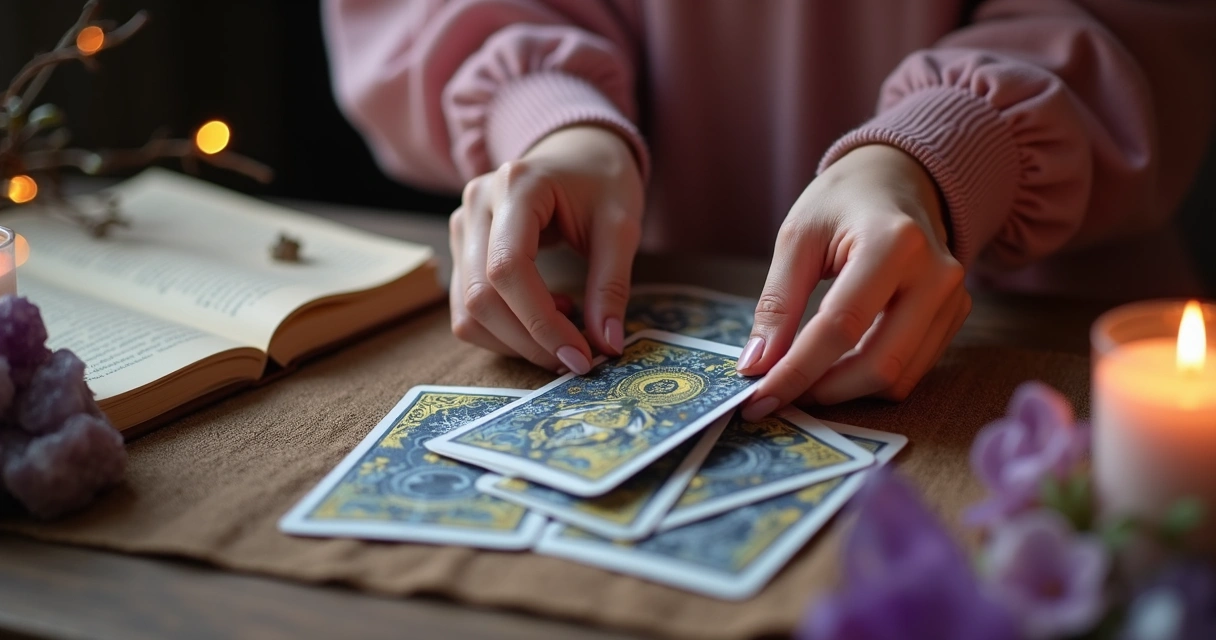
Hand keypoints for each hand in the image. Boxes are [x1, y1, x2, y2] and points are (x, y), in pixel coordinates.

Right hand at [448, 125, 644, 373]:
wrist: (577, 151)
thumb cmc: (602, 181)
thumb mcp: (621, 226)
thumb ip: (612, 284)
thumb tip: (607, 344)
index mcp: (515, 187)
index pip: (507, 269)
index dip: (540, 323)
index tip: (581, 355)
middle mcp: (475, 204)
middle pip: (480, 296)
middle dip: (529, 341)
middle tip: (576, 359)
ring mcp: (461, 227)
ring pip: (467, 311)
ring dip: (515, 341)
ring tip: (565, 327)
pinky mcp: (462, 250)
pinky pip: (467, 308)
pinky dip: (505, 329)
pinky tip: (545, 312)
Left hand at [736, 144, 969, 419]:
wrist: (898, 178)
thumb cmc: (842, 202)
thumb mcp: (797, 238)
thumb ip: (777, 303)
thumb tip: (757, 366)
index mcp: (894, 244)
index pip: (841, 326)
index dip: (797, 370)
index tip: (758, 399)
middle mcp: (936, 275)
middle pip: (880, 364)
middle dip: (823, 391)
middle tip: (778, 396)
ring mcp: (952, 299)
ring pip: (899, 377)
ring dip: (845, 391)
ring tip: (802, 380)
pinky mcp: (954, 316)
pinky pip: (911, 370)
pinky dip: (867, 381)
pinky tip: (834, 368)